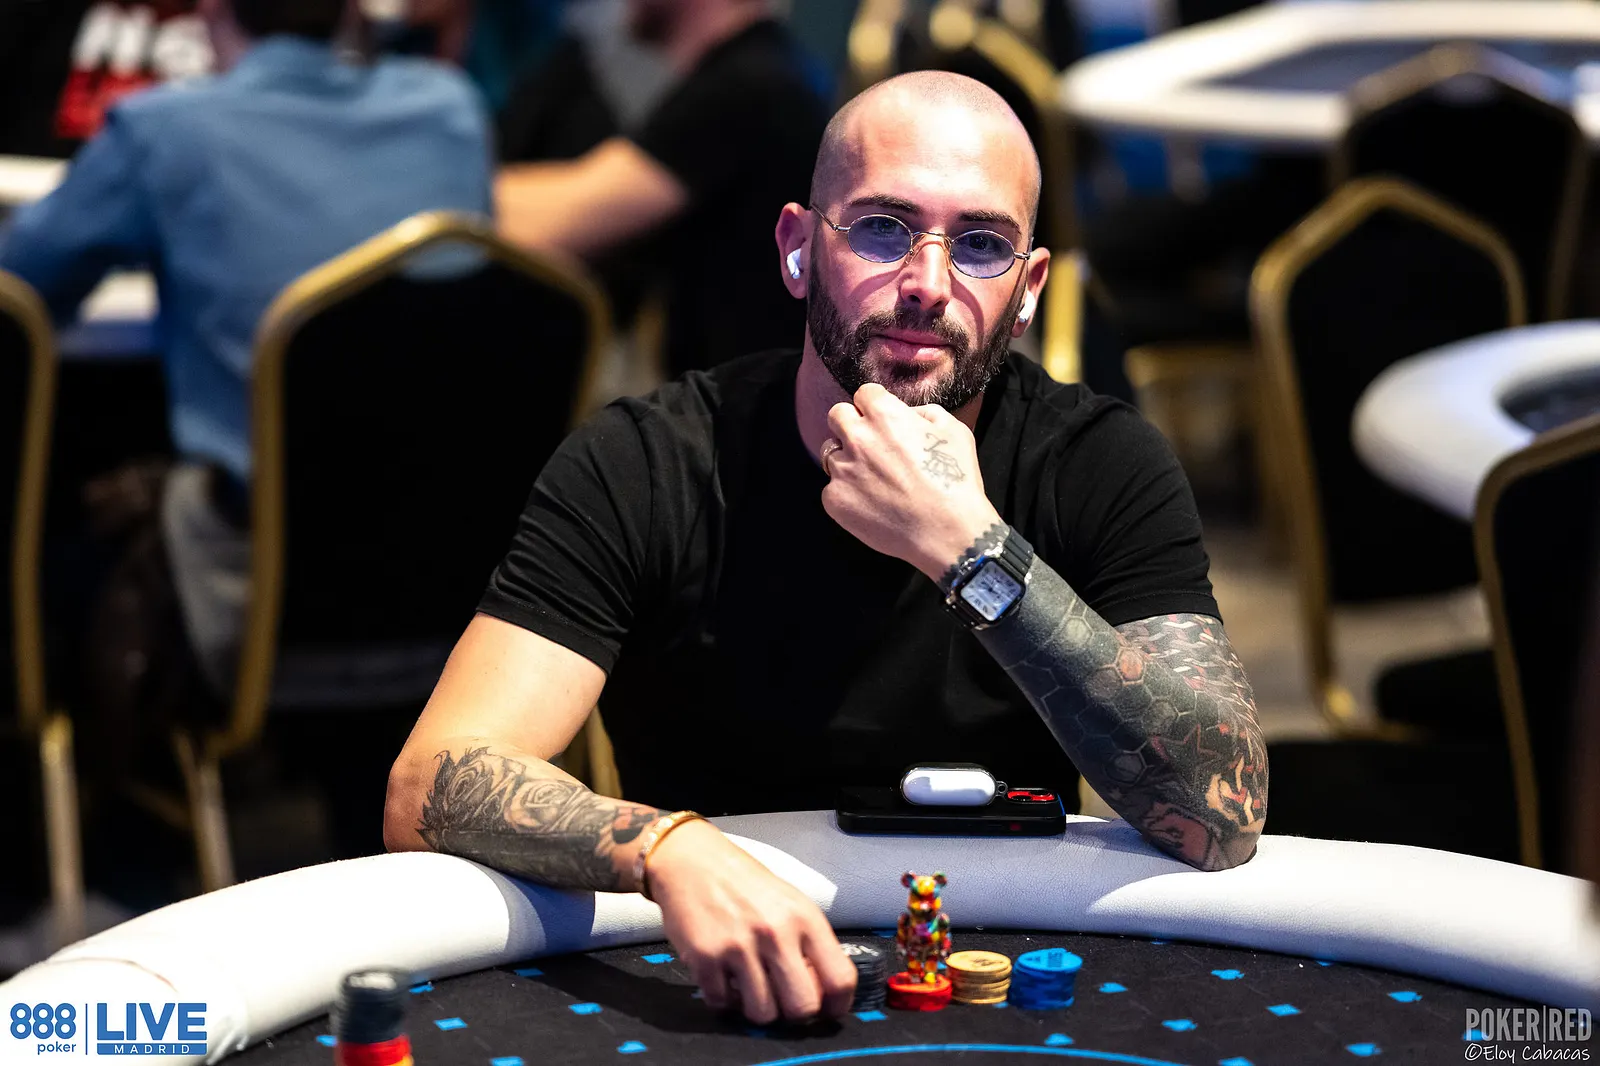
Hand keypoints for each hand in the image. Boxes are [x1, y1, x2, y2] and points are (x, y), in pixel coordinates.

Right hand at [646, 820, 856, 1023]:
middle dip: (794, 1013)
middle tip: (782, 1000)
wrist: (691, 861)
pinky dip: (722, 997)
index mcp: (804, 918)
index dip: (837, 1005)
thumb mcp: (789, 902)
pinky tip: (723, 975)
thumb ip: (808, 943)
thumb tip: (819, 991)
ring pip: (763, 1014)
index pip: (839, 979)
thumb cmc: (743, 883)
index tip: (827, 1010)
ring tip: (749, 986)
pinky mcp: (706, 958)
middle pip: (802, 1007)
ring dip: (756, 1007)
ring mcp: (740, 947)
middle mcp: (776, 933)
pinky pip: (722, 1004)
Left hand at [820, 383, 1002, 579]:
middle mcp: (857, 438)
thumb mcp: (954, 431)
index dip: (875, 407)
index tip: (882, 420)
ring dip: (849, 462)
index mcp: (884, 415)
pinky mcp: (835, 499)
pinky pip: (832, 490)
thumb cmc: (955, 481)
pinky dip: (848, 495)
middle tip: (870, 445)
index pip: (864, 394)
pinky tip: (873, 505)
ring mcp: (843, 470)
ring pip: (832, 454)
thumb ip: (924, 413)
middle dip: (851, 425)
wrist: (946, 531)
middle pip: (837, 415)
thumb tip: (907, 413)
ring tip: (876, 482)